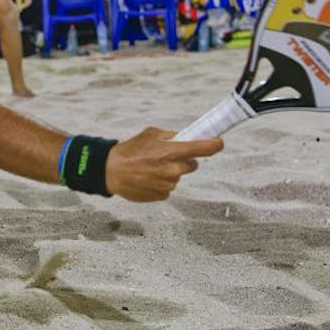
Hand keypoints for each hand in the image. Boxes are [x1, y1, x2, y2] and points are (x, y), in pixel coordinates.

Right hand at [105, 127, 222, 201]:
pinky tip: (148, 177)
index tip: (219, 142)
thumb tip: (184, 138)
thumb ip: (170, 136)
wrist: (111, 171)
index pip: (202, 148)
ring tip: (150, 167)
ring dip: (170, 172)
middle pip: (192, 165)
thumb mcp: (150, 134)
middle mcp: (173, 169)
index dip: (214, 145)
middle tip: (167, 156)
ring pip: (178, 176)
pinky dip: (161, 182)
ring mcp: (168, 184)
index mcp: (172, 151)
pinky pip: (169, 187)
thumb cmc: (130, 150)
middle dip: (184, 160)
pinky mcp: (162, 195)